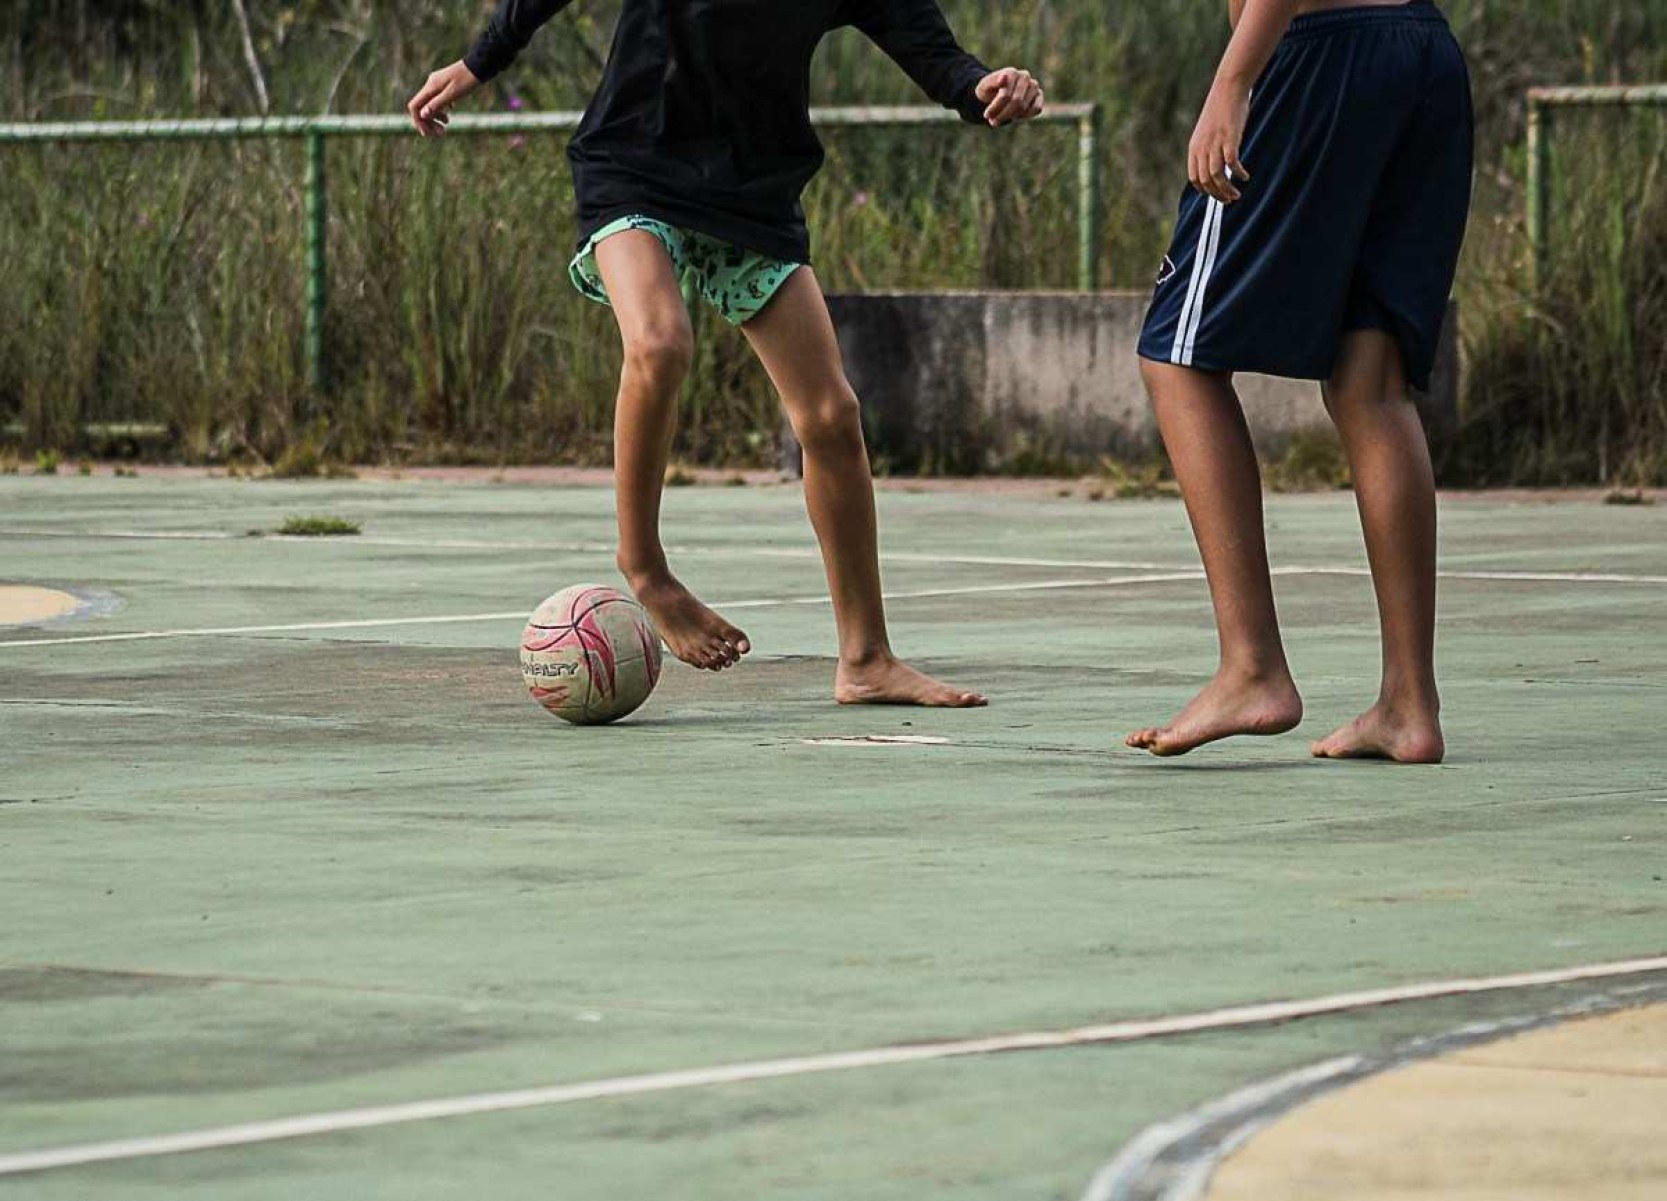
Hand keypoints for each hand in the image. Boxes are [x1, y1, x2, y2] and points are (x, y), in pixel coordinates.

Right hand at [407, 61, 480, 137]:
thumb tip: (422, 115)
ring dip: (436, 117)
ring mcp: (437, 84)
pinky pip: (438, 99)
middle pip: (422, 107)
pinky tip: (450, 112)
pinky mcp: (445, 84)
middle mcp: (431, 84)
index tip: (427, 134)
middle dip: (429, 122)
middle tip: (441, 134)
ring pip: (430, 104)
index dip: (419, 121)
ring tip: (447, 124)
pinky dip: (442, 108)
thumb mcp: (453, 94)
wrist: (479, 65)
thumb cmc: (468, 80)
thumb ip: (437, 104)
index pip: (415, 106)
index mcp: (431, 87)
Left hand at [974, 68, 1043, 127]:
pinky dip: (1025, 115)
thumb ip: (992, 82)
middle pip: (1016, 102)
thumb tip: (1004, 77)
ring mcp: (1033, 85)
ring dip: (1012, 117)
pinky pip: (1036, 109)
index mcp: (1011, 72)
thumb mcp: (984, 87)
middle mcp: (1025, 76)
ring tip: (1001, 118)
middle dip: (1003, 115)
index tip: (987, 115)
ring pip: (1025, 107)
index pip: (1005, 95)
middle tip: (993, 122)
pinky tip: (1015, 116)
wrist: (995, 93)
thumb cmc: (988, 91)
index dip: (995, 108)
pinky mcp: (1039, 95)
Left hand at [1188, 78, 1250, 201]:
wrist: (1227, 88)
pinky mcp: (1229, 139)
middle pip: (1206, 181)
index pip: (1195, 178)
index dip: (1204, 190)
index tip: (1215, 195)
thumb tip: (1215, 165)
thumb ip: (1208, 148)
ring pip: (1217, 177)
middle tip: (1229, 200)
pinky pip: (1232, 164)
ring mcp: (1215, 144)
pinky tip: (1245, 176)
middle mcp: (1202, 148)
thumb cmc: (1220, 109)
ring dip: (1227, 190)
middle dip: (1217, 195)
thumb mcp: (1207, 131)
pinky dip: (1238, 173)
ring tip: (1236, 195)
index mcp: (1194, 148)